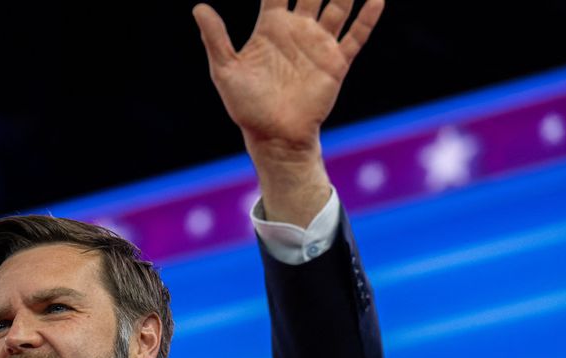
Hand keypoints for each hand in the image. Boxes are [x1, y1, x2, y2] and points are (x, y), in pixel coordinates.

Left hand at [193, 0, 383, 153]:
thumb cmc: (246, 106)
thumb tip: (198, 7)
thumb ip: (215, 38)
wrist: (274, 136)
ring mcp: (318, 45)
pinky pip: (355, 36)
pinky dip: (367, 18)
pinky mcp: (335, 63)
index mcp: (271, 27)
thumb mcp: (225, 71)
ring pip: (337, 6)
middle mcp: (298, 30)